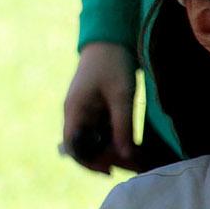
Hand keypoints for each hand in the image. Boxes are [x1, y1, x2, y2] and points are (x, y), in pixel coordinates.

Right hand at [62, 42, 137, 172]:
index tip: (111, 169)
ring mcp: (85, 112)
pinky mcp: (96, 109)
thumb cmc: (112, 64)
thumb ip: (122, 127)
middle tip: (133, 166)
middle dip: (106, 159)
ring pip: (95, 141)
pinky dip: (115, 140)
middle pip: (84, 147)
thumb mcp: (121, 96)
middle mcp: (76, 114)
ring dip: (113, 151)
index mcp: (74, 110)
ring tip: (137, 159)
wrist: (109, 39)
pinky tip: (132, 145)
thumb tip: (126, 157)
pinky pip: (102, 131)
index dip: (88, 162)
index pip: (72, 146)